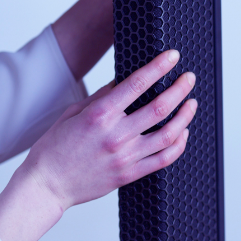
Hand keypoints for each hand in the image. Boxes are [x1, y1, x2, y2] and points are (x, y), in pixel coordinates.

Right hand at [25, 49, 196, 212]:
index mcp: (100, 114)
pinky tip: (182, 133)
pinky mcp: (129, 175)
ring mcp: (125, 157)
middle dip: (179, 89)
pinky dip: (178, 145)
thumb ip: (101, 98)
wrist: (48, 183)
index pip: (137, 83)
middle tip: (189, 78)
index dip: (159, 67)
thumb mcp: (74, 112)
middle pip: (159, 108)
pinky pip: (163, 160)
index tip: (172, 56)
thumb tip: (123, 82)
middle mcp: (116, 135)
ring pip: (168, 135)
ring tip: (192, 104)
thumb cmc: (56, 147)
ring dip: (185, 117)